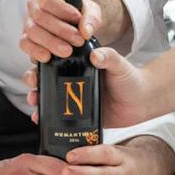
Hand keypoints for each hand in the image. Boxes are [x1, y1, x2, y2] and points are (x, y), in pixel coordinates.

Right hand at [21, 0, 103, 62]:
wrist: (76, 25)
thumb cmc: (80, 12)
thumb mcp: (91, 11)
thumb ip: (91, 18)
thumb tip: (85, 31)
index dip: (62, 10)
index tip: (77, 19)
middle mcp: (34, 4)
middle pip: (40, 16)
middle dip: (60, 30)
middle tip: (78, 40)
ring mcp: (28, 21)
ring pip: (33, 31)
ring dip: (51, 42)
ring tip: (67, 51)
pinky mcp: (26, 37)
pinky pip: (25, 44)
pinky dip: (36, 51)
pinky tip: (48, 57)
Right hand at [24, 46, 153, 128]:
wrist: (141, 102)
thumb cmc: (130, 78)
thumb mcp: (119, 65)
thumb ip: (109, 58)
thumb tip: (96, 55)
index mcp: (79, 64)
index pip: (55, 58)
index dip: (42, 60)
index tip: (38, 64)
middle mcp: (72, 80)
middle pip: (45, 78)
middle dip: (33, 82)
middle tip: (33, 86)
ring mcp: (72, 98)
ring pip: (48, 97)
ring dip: (36, 99)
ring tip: (34, 103)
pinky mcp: (76, 116)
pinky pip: (57, 117)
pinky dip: (46, 118)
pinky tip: (40, 119)